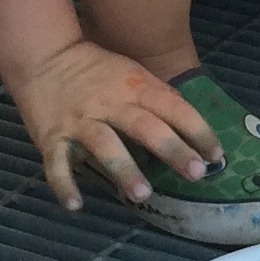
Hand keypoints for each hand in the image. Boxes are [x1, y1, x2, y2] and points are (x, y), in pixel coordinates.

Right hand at [12, 42, 219, 212]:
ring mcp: (79, 121)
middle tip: (196, 175)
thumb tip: (188, 117)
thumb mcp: (131, 72)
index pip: (173, 108)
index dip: (197, 130)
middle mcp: (109, 103)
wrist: (43, 55)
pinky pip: (56, 163)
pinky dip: (64, 184)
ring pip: (104, 145)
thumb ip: (157, 94)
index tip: (216, 155)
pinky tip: (75, 205)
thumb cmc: (95, 69)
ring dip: (124, 170)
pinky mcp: (51, 137)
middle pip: (145, 127)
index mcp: (134, 86)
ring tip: (142, 195)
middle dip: (172, 150)